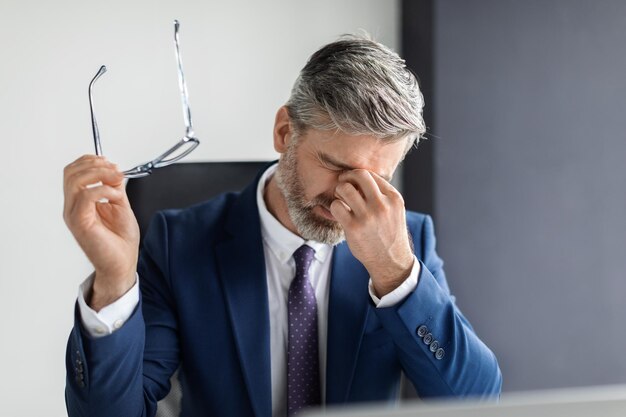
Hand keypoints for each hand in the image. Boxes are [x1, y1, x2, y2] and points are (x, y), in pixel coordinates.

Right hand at [63, 155, 139, 310]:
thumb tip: (114, 171)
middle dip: (94, 164)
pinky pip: (86, 196)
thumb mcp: (120, 205)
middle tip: (115, 170)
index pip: (73, 172)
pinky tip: (115, 196)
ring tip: (116, 180)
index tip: (111, 164)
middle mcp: (72, 207)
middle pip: (70, 172)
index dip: (90, 161)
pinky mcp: (80, 222)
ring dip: (99, 174)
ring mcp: (74, 215)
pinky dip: (104, 190)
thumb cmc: (120, 240)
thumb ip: (114, 188)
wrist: (123, 263)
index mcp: (79, 202)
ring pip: (74, 181)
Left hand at [330, 170, 414, 296]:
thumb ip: (381, 194)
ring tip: (342, 200)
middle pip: (359, 175)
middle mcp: (382, 205)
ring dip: (339, 192)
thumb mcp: (394, 210)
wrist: (390, 261)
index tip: (352, 182)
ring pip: (345, 189)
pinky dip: (335, 207)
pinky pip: (336, 206)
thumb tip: (358, 177)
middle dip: (347, 177)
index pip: (371, 174)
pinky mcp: (354, 227)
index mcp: (393, 198)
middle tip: (343, 184)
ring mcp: (368, 216)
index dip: (358, 176)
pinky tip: (340, 214)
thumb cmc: (389, 233)